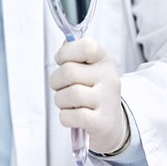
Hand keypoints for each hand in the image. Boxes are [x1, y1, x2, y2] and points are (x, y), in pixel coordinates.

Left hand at [49, 38, 127, 153]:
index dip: (67, 53)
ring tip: (69, 103)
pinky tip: (73, 116)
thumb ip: (73, 53)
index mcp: (104, 61)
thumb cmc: (91, 91)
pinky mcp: (102, 123)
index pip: (87, 46)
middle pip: (68, 72)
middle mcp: (109, 78)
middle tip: (62, 87)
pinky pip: (70, 116)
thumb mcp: (87, 68)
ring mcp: (108, 101)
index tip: (63, 62)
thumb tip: (65, 42)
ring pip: (68, 95)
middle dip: (56, 81)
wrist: (110, 124)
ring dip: (60, 100)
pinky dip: (65, 117)